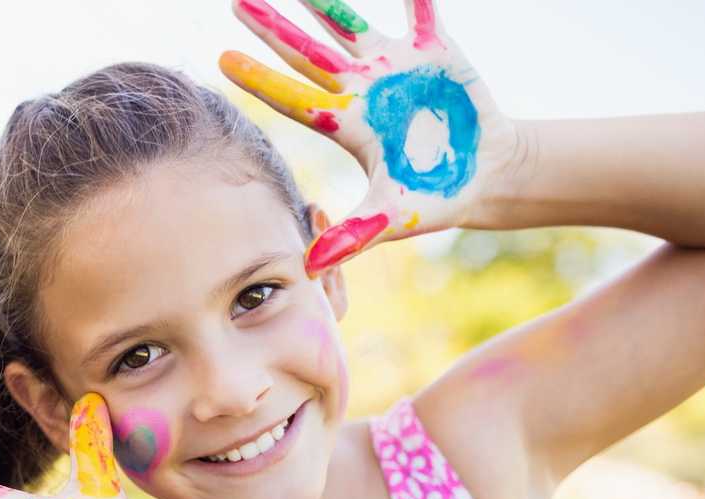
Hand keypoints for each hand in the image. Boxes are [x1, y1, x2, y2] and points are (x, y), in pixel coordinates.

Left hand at [220, 0, 520, 271]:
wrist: (483, 176)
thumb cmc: (431, 199)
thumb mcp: (392, 218)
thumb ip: (352, 235)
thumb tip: (308, 266)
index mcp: (347, 125)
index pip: (293, 99)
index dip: (260, 80)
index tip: (221, 60)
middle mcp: (362, 90)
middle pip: (307, 54)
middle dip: (273, 28)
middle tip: (236, 3)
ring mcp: (395, 67)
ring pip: (351, 25)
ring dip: (324, 1)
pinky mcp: (436, 50)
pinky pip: (421, 10)